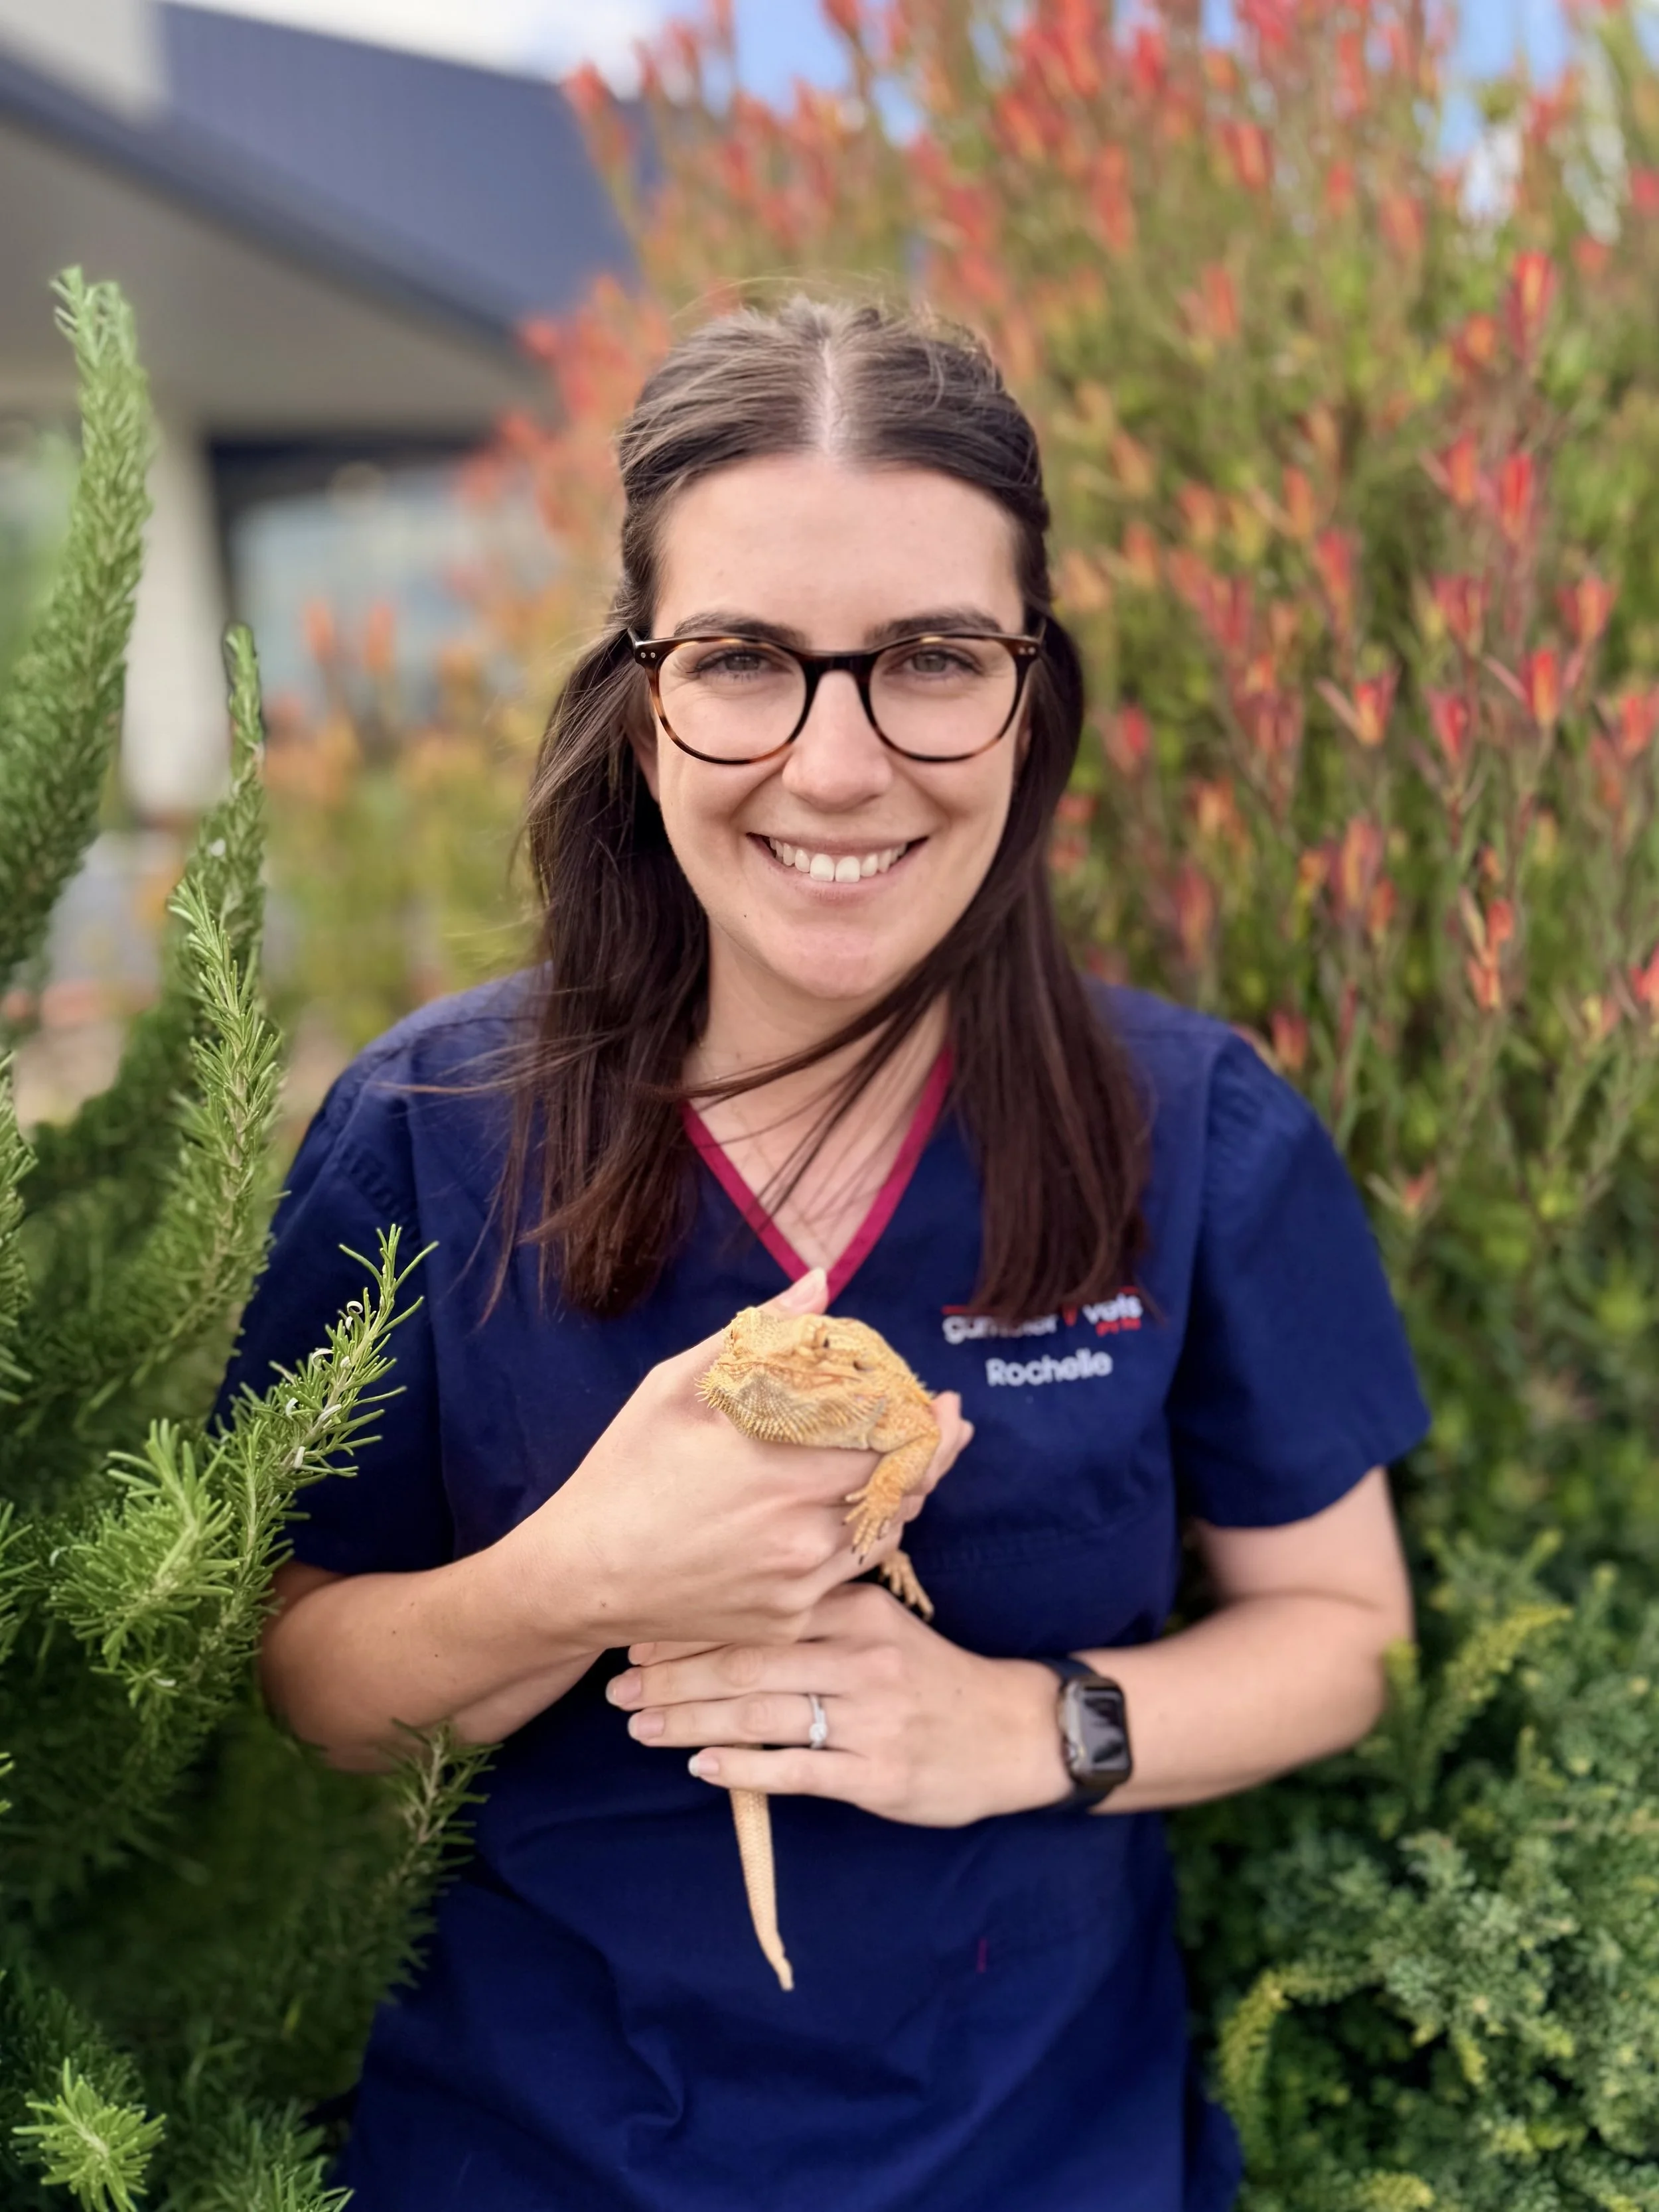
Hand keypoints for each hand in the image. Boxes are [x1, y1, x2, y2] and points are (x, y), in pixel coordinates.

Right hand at [503, 1271, 973, 1654]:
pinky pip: (849, 1574)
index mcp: (782, 1468)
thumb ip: (757, 1334)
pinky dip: (861, 1539)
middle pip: (903, 1489)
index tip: (938, 1399)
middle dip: (934, 1452)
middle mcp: (802, 1531)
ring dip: (904, 1497)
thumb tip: (820, 1281)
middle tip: (950, 1422)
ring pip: (885, 1534)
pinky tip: (857, 1513)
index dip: (923, 1420)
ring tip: (913, 1465)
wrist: (581, 1576)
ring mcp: (800, 1583)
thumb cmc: (623, 1470)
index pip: (891, 1442)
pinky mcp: (790, 1619)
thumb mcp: (676, 1388)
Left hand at [606, 1582, 1070, 1826]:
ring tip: (639, 1727)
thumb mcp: (885, 1621)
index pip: (759, 1610)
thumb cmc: (933, 1676)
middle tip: (617, 1688)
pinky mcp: (878, 1772)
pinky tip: (700, 1766)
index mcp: (858, 1608)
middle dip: (673, 1677)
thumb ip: (819, 1610)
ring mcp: (871, 1715)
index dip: (691, 1625)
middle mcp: (861, 1655)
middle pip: (748, 1659)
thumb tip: (730, 1604)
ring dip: (690, 1721)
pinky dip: (742, 1767)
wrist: (1014, 1733)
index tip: (637, 1635)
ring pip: (761, 1712)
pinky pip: (796, 1769)